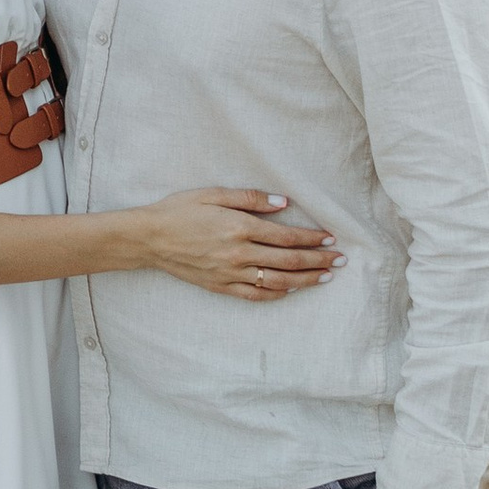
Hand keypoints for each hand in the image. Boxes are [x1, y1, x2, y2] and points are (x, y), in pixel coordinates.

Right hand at [118, 189, 342, 297]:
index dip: (312, 239)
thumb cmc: (179, 210)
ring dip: (305, 280)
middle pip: (288, 260)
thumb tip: (283, 204)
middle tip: (340, 261)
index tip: (330, 239)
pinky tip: (290, 290)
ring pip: (277, 281)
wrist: (149, 238)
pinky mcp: (221, 286)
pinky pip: (255, 294)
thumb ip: (250, 198)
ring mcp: (230, 273)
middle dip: (318, 260)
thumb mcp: (213, 193)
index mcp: (239, 227)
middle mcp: (239, 253)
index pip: (286, 236)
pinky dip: (276, 294)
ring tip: (325, 277)